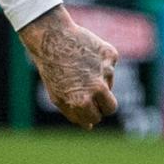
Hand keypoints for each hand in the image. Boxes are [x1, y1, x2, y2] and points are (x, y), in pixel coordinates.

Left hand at [21, 6, 118, 128]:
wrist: (52, 37)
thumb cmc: (52, 69)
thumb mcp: (57, 97)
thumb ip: (74, 114)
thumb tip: (90, 126)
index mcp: (82, 102)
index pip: (97, 117)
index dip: (90, 112)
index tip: (85, 105)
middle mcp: (97, 87)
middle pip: (112, 107)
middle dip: (104, 104)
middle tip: (92, 93)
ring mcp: (106, 70)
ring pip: (110, 83)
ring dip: (99, 78)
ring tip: (81, 67)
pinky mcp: (111, 54)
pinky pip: (110, 64)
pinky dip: (101, 62)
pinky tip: (87, 55)